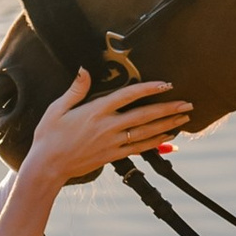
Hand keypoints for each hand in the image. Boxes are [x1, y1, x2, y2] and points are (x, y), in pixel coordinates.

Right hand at [24, 69, 192, 187]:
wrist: (47, 166)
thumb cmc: (49, 136)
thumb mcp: (56, 109)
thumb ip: (75, 90)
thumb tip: (84, 70)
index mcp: (95, 111)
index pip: (128, 96)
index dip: (149, 89)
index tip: (166, 84)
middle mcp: (107, 127)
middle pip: (144, 115)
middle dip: (168, 109)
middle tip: (187, 103)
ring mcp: (112, 143)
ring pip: (146, 132)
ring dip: (167, 125)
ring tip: (184, 118)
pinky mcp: (112, 156)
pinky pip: (139, 148)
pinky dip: (156, 142)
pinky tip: (168, 137)